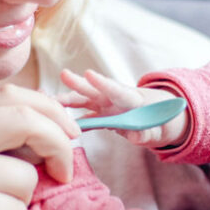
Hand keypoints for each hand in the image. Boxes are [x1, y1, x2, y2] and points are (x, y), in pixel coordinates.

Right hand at [58, 68, 188, 146]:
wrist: (158, 116)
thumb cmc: (161, 121)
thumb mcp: (159, 129)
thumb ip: (147, 132)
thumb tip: (135, 135)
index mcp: (133, 100)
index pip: (118, 90)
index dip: (104, 83)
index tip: (89, 74)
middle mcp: (116, 99)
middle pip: (97, 91)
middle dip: (80, 84)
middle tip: (64, 75)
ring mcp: (107, 105)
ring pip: (85, 101)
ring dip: (68, 100)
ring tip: (48, 100)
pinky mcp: (101, 113)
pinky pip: (83, 115)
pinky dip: (70, 117)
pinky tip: (53, 118)